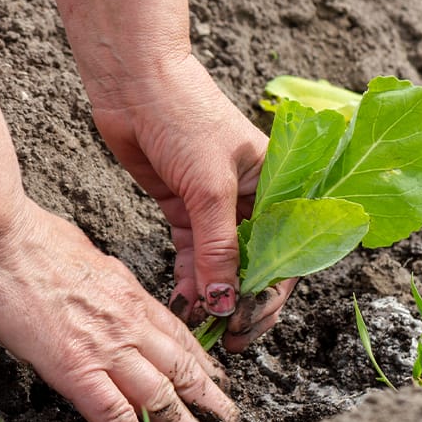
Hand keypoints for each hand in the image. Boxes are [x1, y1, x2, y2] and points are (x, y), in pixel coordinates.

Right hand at [0, 198, 235, 421]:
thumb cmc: (29, 239)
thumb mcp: (87, 254)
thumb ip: (104, 277)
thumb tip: (103, 284)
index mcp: (128, 292)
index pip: (177, 332)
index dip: (201, 358)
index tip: (215, 375)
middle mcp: (128, 321)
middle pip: (181, 365)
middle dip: (208, 395)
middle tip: (227, 416)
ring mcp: (108, 347)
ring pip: (161, 394)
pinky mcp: (77, 369)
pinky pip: (117, 415)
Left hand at [87, 54, 291, 345]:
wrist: (134, 83)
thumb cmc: (185, 116)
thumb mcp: (210, 187)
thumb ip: (219, 248)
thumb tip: (226, 302)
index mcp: (278, 187)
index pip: (288, 253)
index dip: (271, 294)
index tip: (250, 324)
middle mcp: (253, 200)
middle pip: (258, 266)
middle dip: (244, 304)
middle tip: (229, 339)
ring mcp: (216, 207)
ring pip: (223, 266)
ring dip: (213, 297)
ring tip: (202, 328)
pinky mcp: (184, 209)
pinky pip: (193, 256)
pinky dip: (188, 280)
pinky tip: (182, 303)